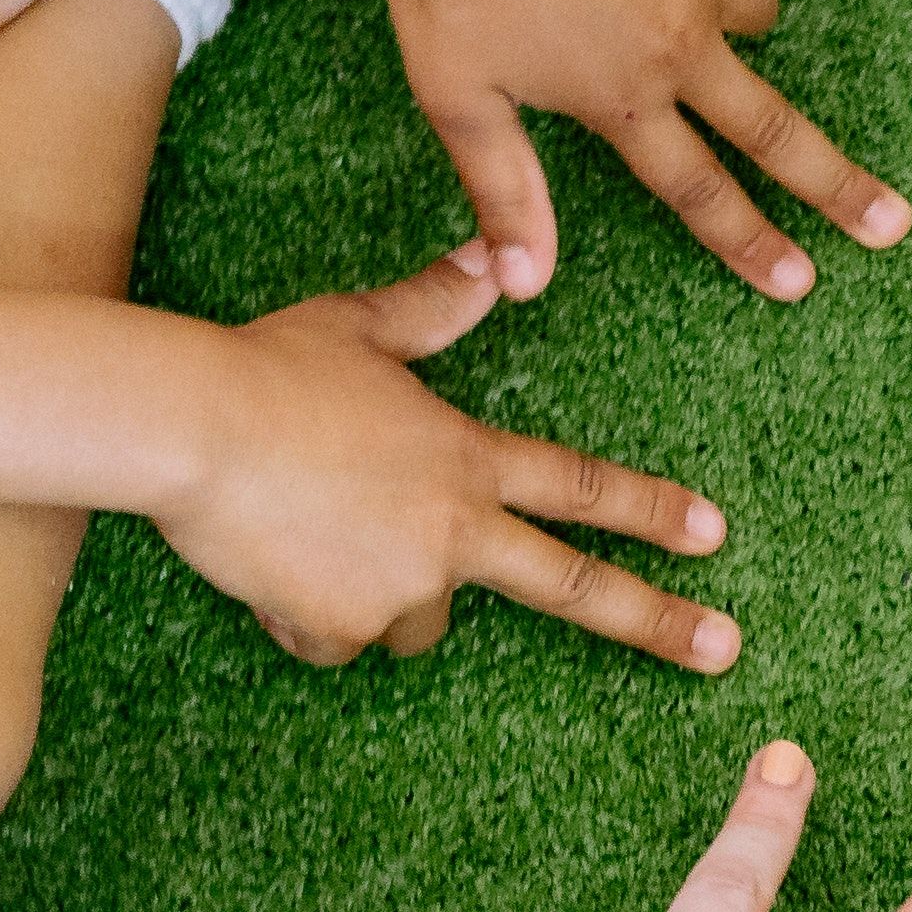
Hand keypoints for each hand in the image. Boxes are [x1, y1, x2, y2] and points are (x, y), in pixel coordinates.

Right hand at [158, 246, 744, 671]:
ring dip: (385, 590)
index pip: (579, 487)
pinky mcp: (341, 627)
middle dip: (657, 622)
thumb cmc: (268, 367)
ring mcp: (402, 586)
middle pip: (571, 587)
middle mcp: (453, 531)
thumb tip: (490, 261)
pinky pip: (337, 638)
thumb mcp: (359, 326)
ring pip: (418, 618)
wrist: (188, 428)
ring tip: (313, 528)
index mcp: (467, 457)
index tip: (714, 536)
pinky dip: (310, 614)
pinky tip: (269, 561)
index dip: (652, 510)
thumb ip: (434, 309)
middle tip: (724, 650)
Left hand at [375, 0, 907, 300]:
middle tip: (893, 222)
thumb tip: (524, 286)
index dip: (753, 243)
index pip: (700, 191)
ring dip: (745, 22)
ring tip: (711, 19)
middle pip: (774, 128)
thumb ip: (506, 193)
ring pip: (758, 9)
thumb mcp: (462, 105)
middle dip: (837, 184)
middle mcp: (676, 43)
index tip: (803, 282)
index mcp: (622, 99)